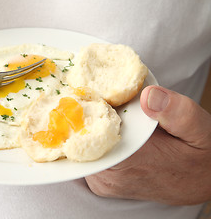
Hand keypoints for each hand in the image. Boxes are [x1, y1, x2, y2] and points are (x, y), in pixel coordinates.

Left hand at [86, 85, 210, 204]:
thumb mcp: (198, 128)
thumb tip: (147, 95)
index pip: (86, 136)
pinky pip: (84, 158)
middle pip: (76, 142)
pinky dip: (84, 141)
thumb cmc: (199, 154)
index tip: (79, 90)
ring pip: (77, 151)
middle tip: (78, 92)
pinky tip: (93, 124)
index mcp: (130, 162)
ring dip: (79, 129)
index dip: (79, 110)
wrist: (202, 180)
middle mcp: (110, 176)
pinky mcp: (102, 182)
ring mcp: (104, 182)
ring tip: (86, 105)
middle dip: (77, 117)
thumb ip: (176, 111)